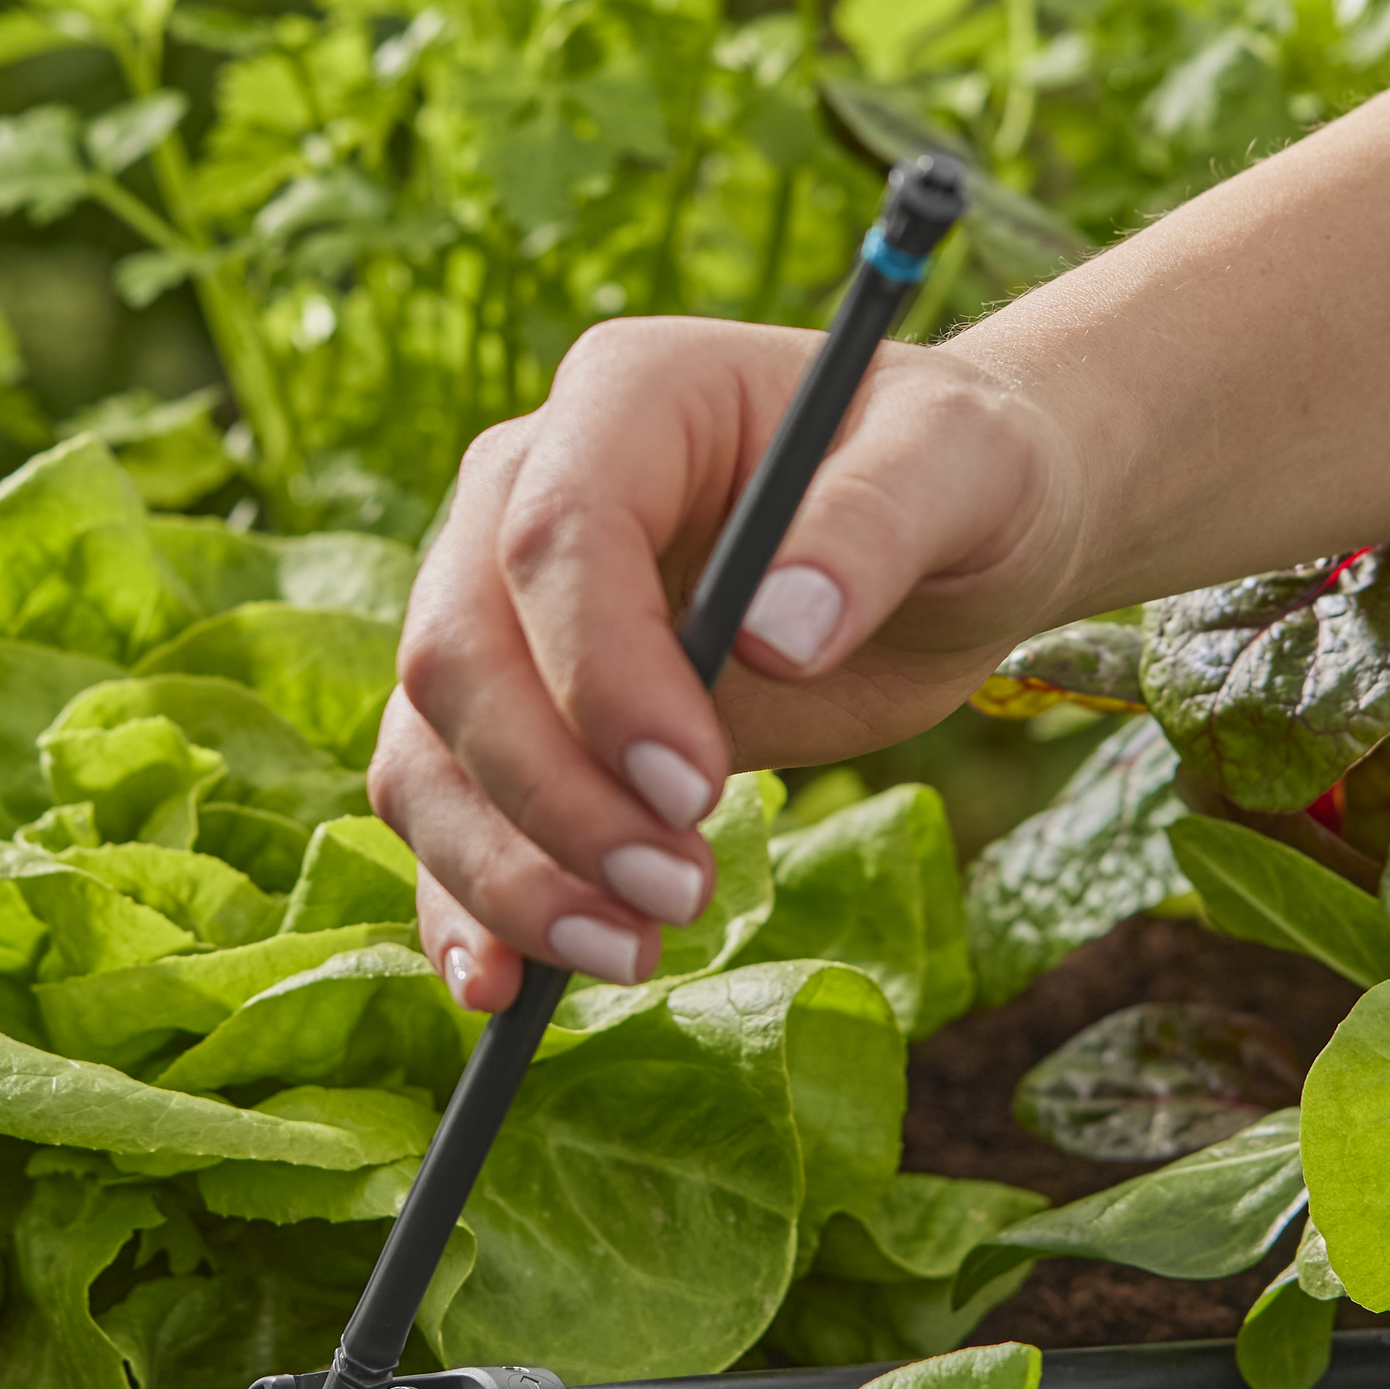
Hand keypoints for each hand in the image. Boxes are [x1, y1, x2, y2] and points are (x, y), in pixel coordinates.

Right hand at [369, 316, 1086, 1009]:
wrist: (944, 537)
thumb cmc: (956, 474)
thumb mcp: (963, 466)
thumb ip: (876, 524)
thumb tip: (782, 631)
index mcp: (622, 401)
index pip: (553, 537)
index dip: (601, 673)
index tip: (696, 788)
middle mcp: (521, 497)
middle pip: (459, 655)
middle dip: (553, 796)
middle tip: (681, 894)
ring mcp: (501, 610)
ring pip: (426, 749)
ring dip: (506, 871)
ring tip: (631, 951)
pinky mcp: (514, 716)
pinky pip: (442, 809)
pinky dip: (464, 901)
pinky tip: (504, 987)